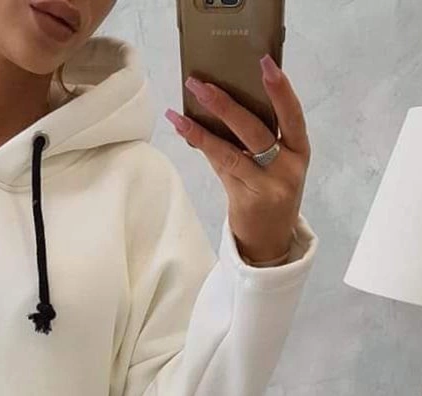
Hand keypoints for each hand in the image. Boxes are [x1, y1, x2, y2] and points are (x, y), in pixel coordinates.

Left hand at [166, 56, 310, 264]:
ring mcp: (267, 186)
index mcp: (300, 152)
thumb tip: (227, 102)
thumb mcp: (279, 166)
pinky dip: (202, 145)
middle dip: (227, 105)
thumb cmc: (273, 196)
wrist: (270, 243)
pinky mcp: (245, 199)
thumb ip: (263, 139)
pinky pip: (220, 166)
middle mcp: (288, 167)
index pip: (293, 115)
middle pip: (257, 130)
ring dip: (204, 126)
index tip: (265, 64)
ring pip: (232, 150)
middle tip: (202, 84)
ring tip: (183, 106)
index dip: (281, 90)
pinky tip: (185, 129)